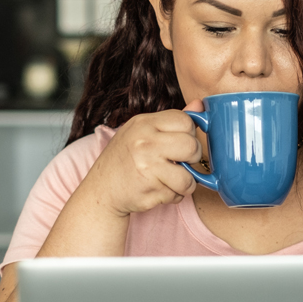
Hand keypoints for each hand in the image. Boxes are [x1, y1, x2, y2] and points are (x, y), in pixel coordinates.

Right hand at [79, 100, 204, 216]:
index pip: (185, 121)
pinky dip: (173, 195)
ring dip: (184, 183)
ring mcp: (147, 167)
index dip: (189, 134)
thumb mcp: (143, 132)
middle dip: (192, 158)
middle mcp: (144, 143)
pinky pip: (178, 194)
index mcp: (143, 123)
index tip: (179, 144)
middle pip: (192, 146)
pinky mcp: (150, 190)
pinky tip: (158, 189)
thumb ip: (171, 121)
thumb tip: (200, 106)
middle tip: (180, 163)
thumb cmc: (126, 159)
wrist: (102, 190)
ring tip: (170, 180)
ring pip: (189, 177)